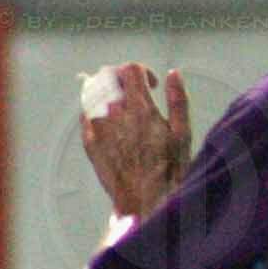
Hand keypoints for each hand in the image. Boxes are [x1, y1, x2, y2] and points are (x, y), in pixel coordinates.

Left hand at [81, 63, 191, 219]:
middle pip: (107, 76)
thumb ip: (178, 100)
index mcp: (141, 107)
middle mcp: (115, 113)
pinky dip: (93, 108)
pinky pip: (84, 114)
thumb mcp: (183, 133)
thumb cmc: (169, 170)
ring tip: (119, 101)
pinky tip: (106, 117)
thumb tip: (173, 74)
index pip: (130, 69)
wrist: (146, 199)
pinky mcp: (89, 141)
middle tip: (133, 90)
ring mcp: (98, 126)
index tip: (151, 84)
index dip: (142, 71)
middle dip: (121, 77)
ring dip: (105, 90)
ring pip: (92, 91)